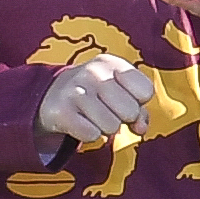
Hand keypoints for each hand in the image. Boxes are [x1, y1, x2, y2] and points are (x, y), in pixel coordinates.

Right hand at [37, 49, 156, 148]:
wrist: (53, 94)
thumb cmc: (97, 93)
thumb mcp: (120, 90)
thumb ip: (139, 108)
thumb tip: (140, 128)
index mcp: (112, 63)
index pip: (146, 91)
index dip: (139, 102)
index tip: (124, 98)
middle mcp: (93, 72)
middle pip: (131, 112)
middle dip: (123, 117)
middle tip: (107, 109)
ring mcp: (75, 91)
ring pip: (112, 127)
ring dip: (106, 128)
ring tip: (93, 115)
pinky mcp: (61, 111)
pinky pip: (92, 135)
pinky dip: (90, 135)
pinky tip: (81, 122)